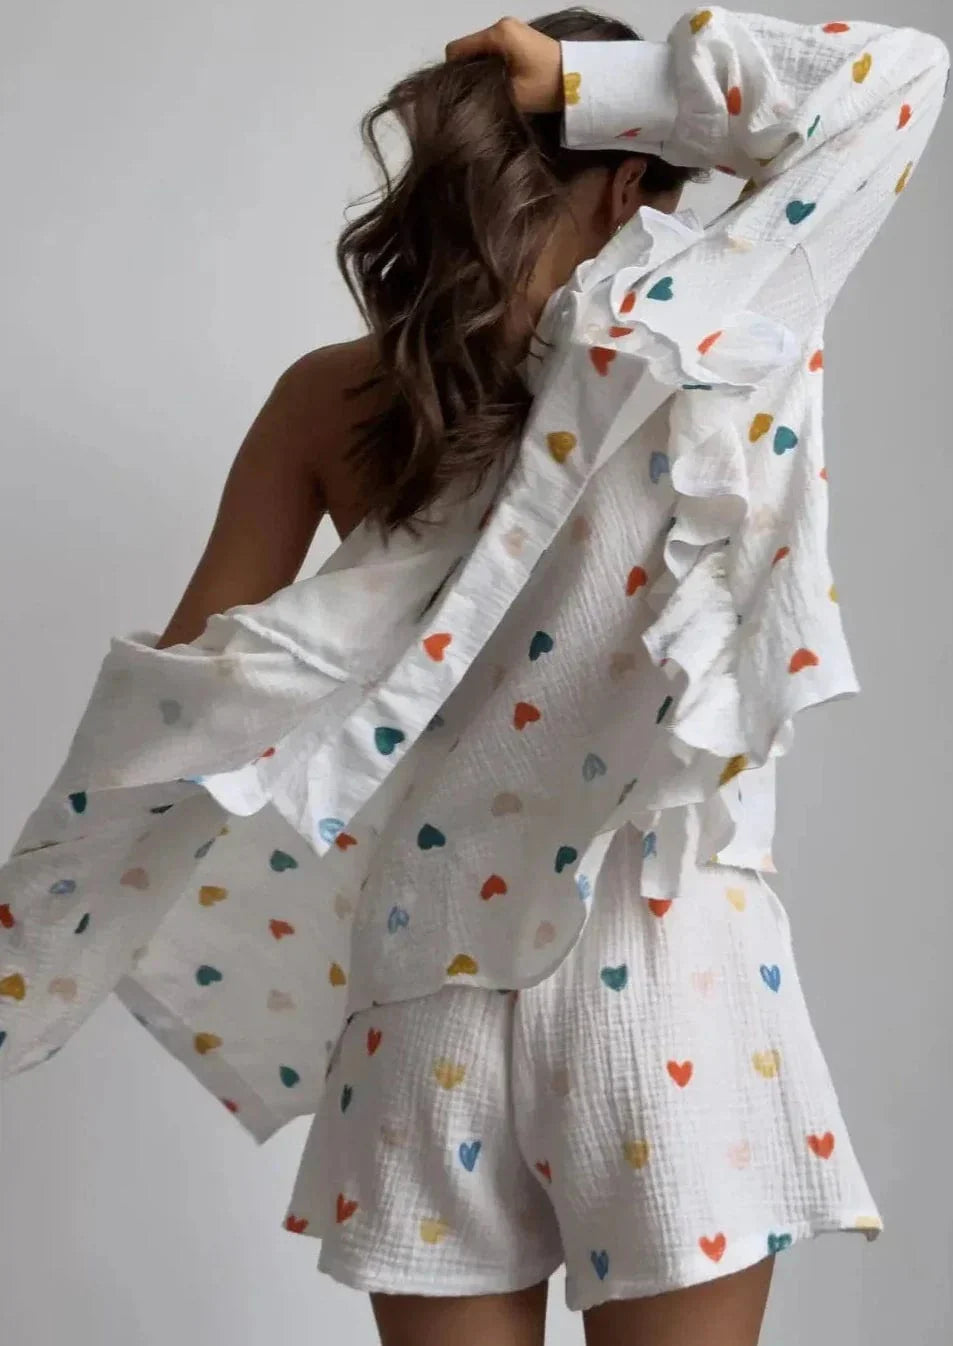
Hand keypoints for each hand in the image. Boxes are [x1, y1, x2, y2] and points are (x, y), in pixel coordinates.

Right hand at [445, 16, 562, 113]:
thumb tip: (467, 96)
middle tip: (475, 97)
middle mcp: (501, 26)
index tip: (461, 94)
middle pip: (468, 49)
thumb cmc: (546, 85)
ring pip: (480, 51)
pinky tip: (499, 83)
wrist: (580, 78)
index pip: (456, 50)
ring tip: (488, 92)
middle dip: (467, 72)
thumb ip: (485, 92)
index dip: (454, 73)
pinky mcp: (518, 38)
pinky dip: (491, 66)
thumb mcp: (512, 94)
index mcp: (497, 34)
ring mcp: (510, 29)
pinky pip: (493, 51)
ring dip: (480, 70)